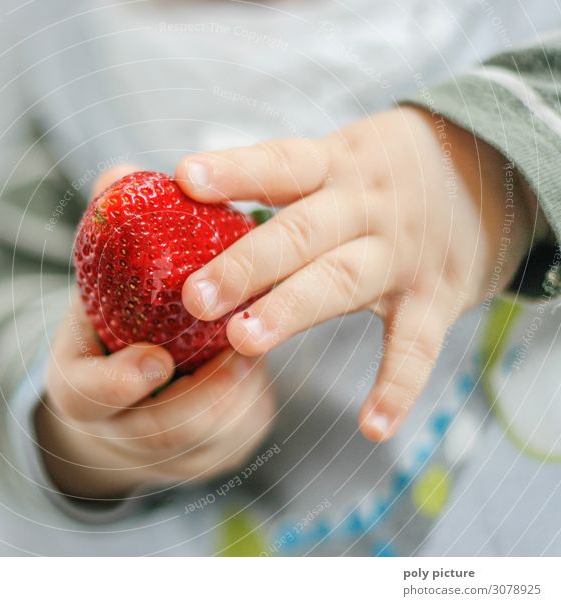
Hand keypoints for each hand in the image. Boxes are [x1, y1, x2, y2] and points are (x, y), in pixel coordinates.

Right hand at [36, 166, 275, 499]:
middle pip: (160, 432)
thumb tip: (121, 172)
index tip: (157, 358)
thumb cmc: (114, 319)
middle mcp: (117, 433)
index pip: (86, 397)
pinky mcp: (207, 456)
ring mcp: (163, 456)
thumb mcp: (100, 282)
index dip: (119, 383)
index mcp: (79, 387)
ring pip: (209, 439)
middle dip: (204, 392)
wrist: (127, 381)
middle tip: (238, 348)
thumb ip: (111, 232)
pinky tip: (258, 362)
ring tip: (257, 345)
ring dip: (237, 395)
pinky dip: (251, 402)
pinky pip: (237, 438)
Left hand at [175, 107, 544, 441]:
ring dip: (292, 310)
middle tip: (195, 297)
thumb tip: (189, 208)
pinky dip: (397, 387)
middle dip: (247, 265)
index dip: (235, 171)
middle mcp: (367, 207)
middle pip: (302, 233)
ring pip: (343, 281)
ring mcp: (402, 255)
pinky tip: (373, 427)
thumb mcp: (343, 156)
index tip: (186, 178)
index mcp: (336, 165)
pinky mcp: (436, 298)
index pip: (282, 163)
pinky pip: (417, 346)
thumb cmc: (388, 172)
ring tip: (244, 340)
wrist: (495, 173)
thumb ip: (283, 182)